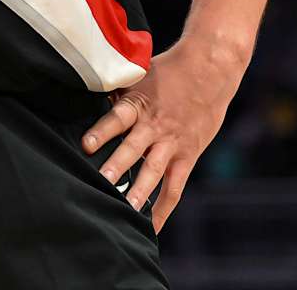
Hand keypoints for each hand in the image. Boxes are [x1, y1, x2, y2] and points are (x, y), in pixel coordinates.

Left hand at [81, 40, 245, 231]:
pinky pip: (175, 188)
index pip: (118, 117)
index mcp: (140, 103)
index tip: (86, 145)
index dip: (102, 131)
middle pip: (134, 148)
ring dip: (139, 191)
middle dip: (117, 166)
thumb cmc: (169, 70)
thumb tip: (85, 96)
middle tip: (102, 182)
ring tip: (125, 211)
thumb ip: (117, 91)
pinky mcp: (187, 156)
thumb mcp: (140, 74)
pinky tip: (151, 227)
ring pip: (154, 171)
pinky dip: (163, 209)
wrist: (211, 69)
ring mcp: (172, 143)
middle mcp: (155, 126)